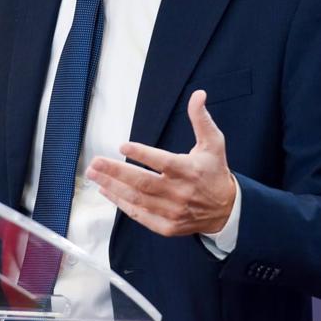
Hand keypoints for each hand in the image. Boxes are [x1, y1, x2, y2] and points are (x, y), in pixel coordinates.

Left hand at [85, 89, 236, 236]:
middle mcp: (179, 192)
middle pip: (143, 182)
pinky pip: (140, 216)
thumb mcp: (213, 143)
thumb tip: (198, 94)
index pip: (162, 162)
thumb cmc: (214, 171)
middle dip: (115, 172)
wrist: (226, 209)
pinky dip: (122, 204)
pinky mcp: (167, 226)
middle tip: (95, 163)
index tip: (122, 146)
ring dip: (113, 187)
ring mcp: (173, 211)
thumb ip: (201, 119)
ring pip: (138, 199)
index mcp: (189, 170)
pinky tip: (107, 191)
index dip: (142, 154)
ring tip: (94, 175)